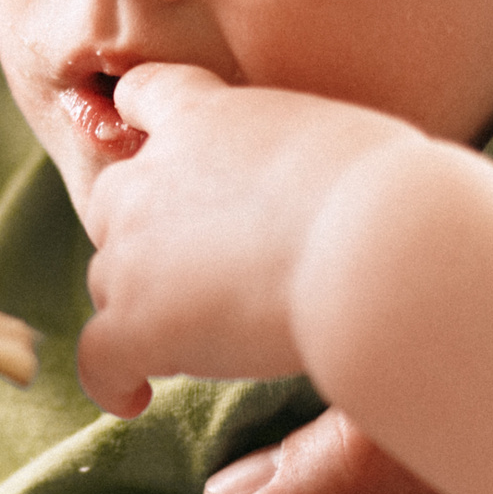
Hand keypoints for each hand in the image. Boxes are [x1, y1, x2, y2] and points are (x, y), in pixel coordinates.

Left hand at [78, 63, 422, 415]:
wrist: (379, 243)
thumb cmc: (394, 193)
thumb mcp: (340, 141)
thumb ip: (299, 158)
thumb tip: (321, 192)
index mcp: (207, 114)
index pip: (145, 95)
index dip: (145, 126)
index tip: (160, 156)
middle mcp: (154, 174)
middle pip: (112, 199)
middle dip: (143, 233)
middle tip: (200, 269)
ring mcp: (137, 250)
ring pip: (107, 280)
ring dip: (139, 304)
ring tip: (192, 336)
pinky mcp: (139, 322)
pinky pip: (98, 358)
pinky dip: (111, 379)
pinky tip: (136, 399)